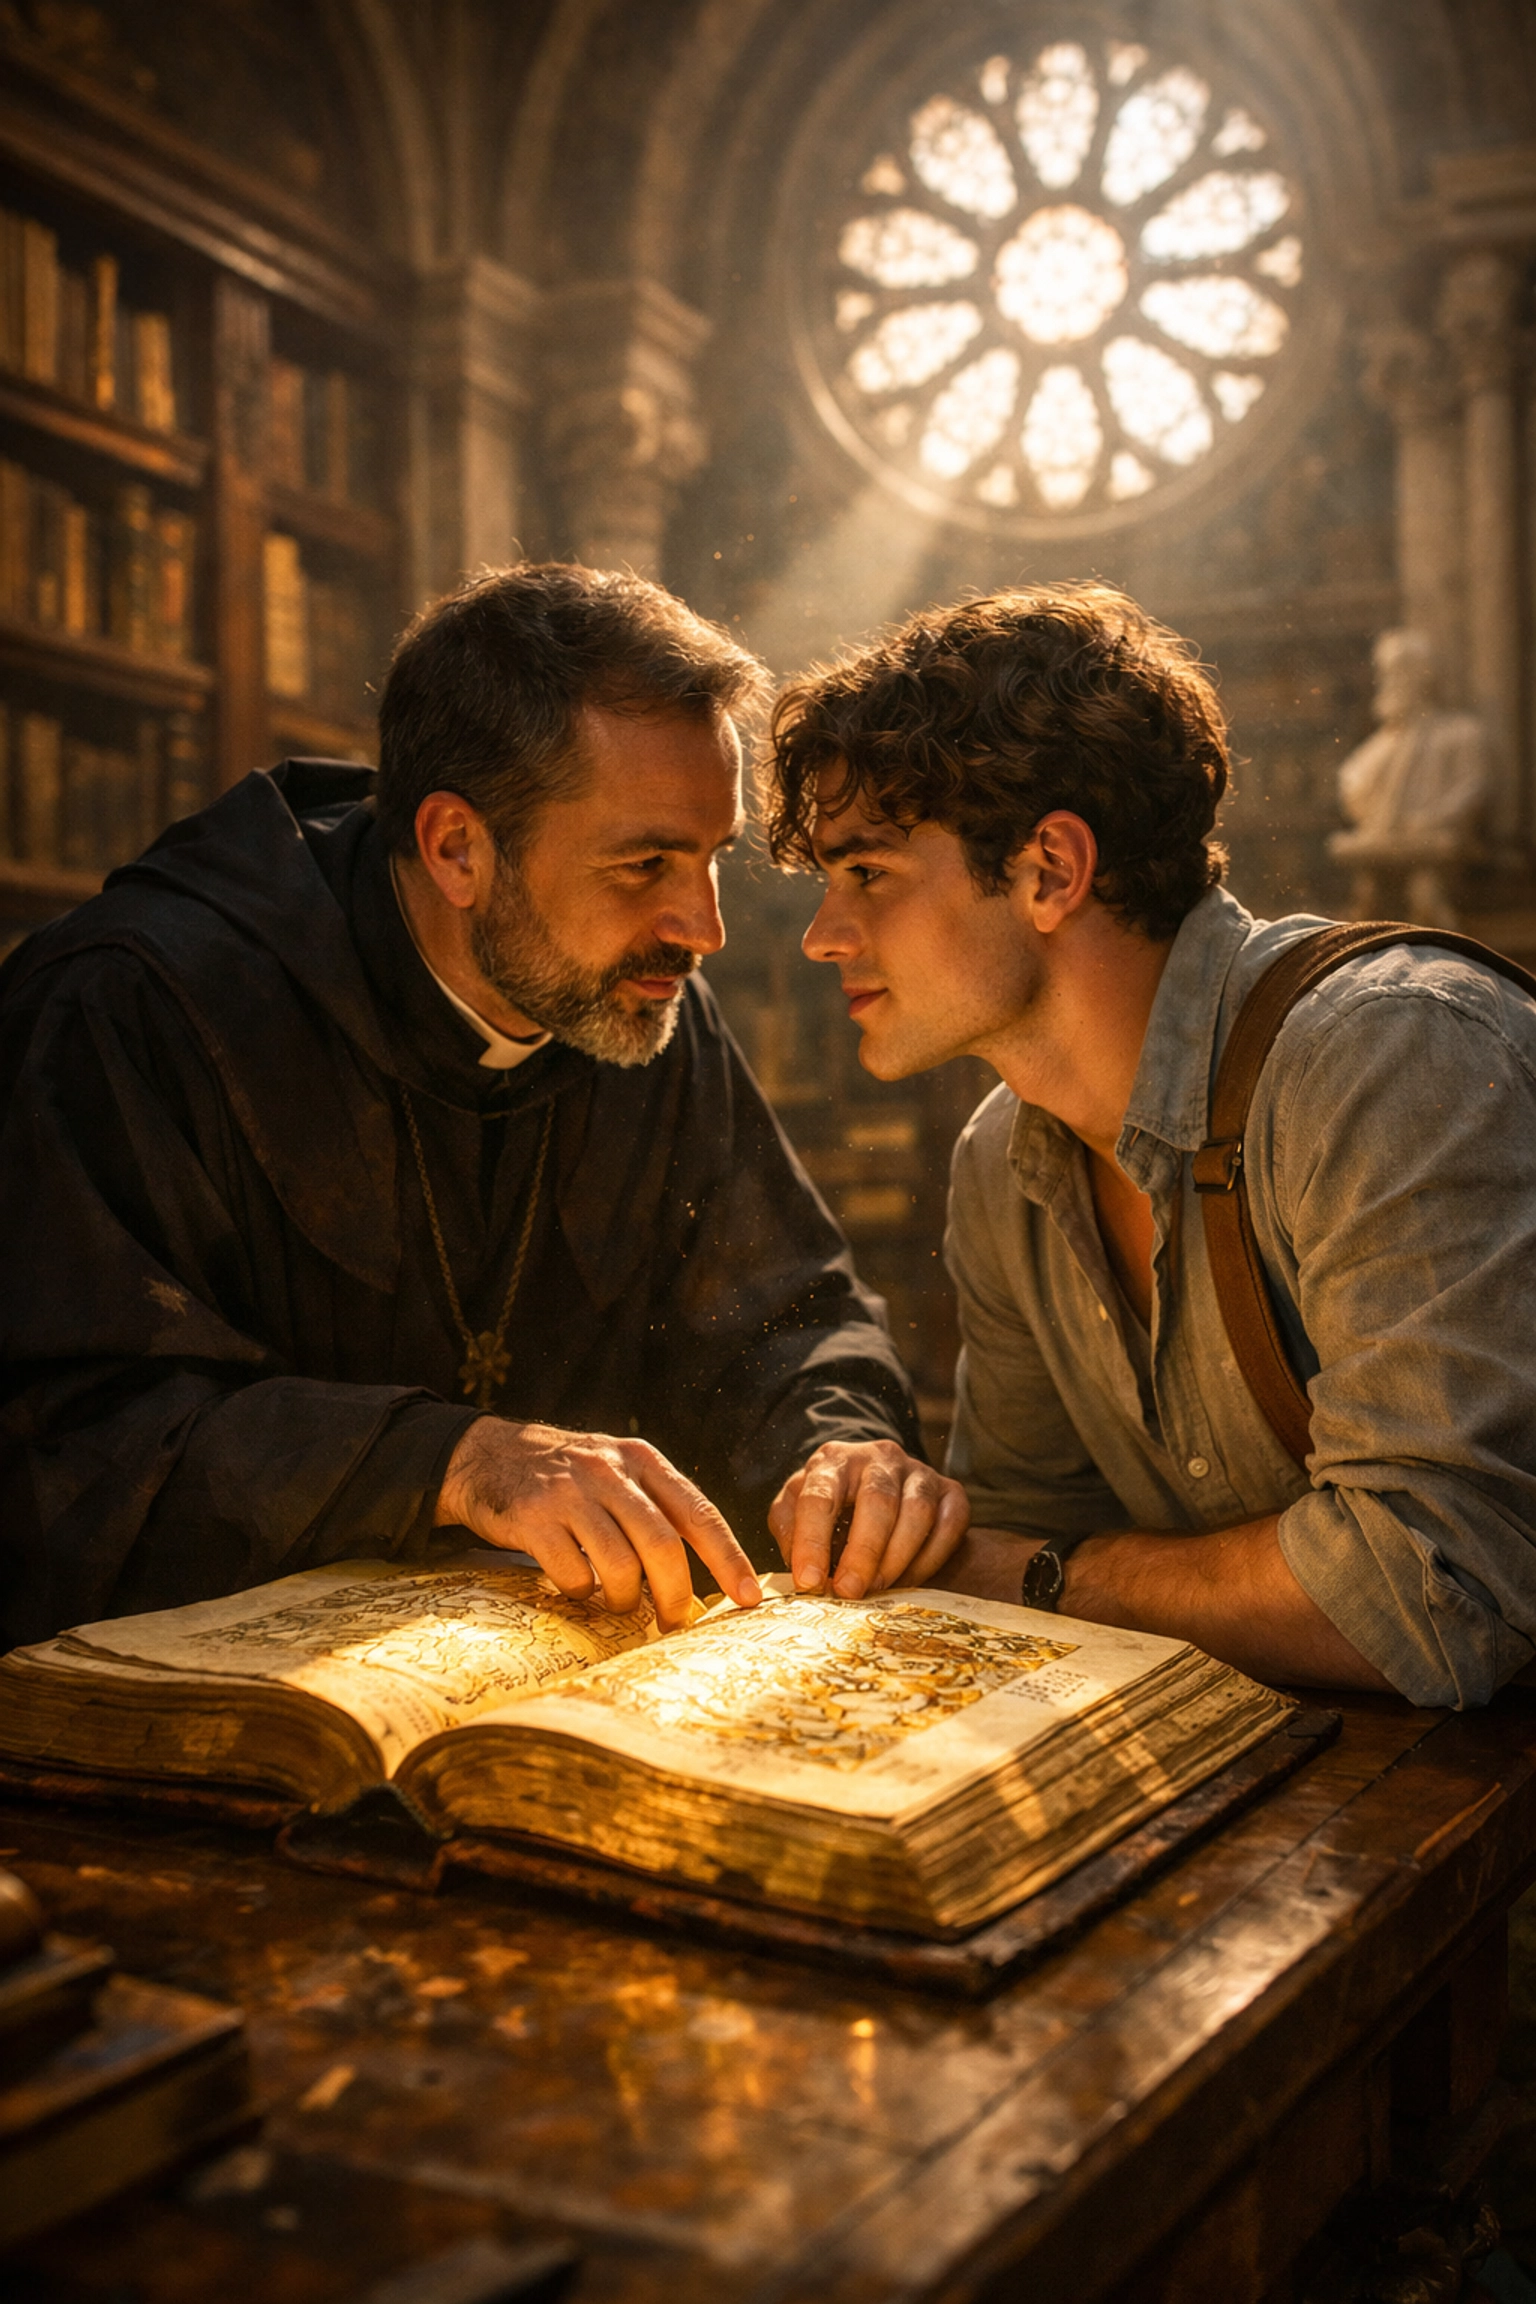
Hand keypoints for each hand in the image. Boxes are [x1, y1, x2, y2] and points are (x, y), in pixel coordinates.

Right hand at [436, 1417, 760, 1630]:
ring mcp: (571, 1493)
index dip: (728, 1558)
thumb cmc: (566, 1477)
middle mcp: (610, 1472)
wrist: (488, 1455)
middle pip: (662, 1546)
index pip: (698, 1513)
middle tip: (672, 1622)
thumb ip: (655, 1509)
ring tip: (616, 1602)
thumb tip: (697, 1577)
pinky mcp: (534, 1517)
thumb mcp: (617, 1472)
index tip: (748, 1596)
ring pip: (619, 1565)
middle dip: (675, 1595)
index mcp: (642, 1461)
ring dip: (623, 1599)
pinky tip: (575, 1584)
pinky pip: (573, 1573)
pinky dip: (580, 1591)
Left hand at [768, 1439, 969, 1600]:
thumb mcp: (796, 1508)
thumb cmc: (831, 1504)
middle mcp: (879, 1458)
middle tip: (849, 1591)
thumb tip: (803, 1570)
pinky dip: (930, 1559)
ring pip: (917, 1512)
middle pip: (877, 1500)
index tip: (809, 1581)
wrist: (876, 1486)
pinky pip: (950, 1525)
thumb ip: (790, 1531)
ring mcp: (919, 1472)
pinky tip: (908, 1580)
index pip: (819, 1496)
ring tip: (877, 1588)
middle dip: (863, 1552)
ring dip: (896, 1558)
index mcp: (833, 1461)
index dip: (812, 1541)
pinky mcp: (951, 1491)